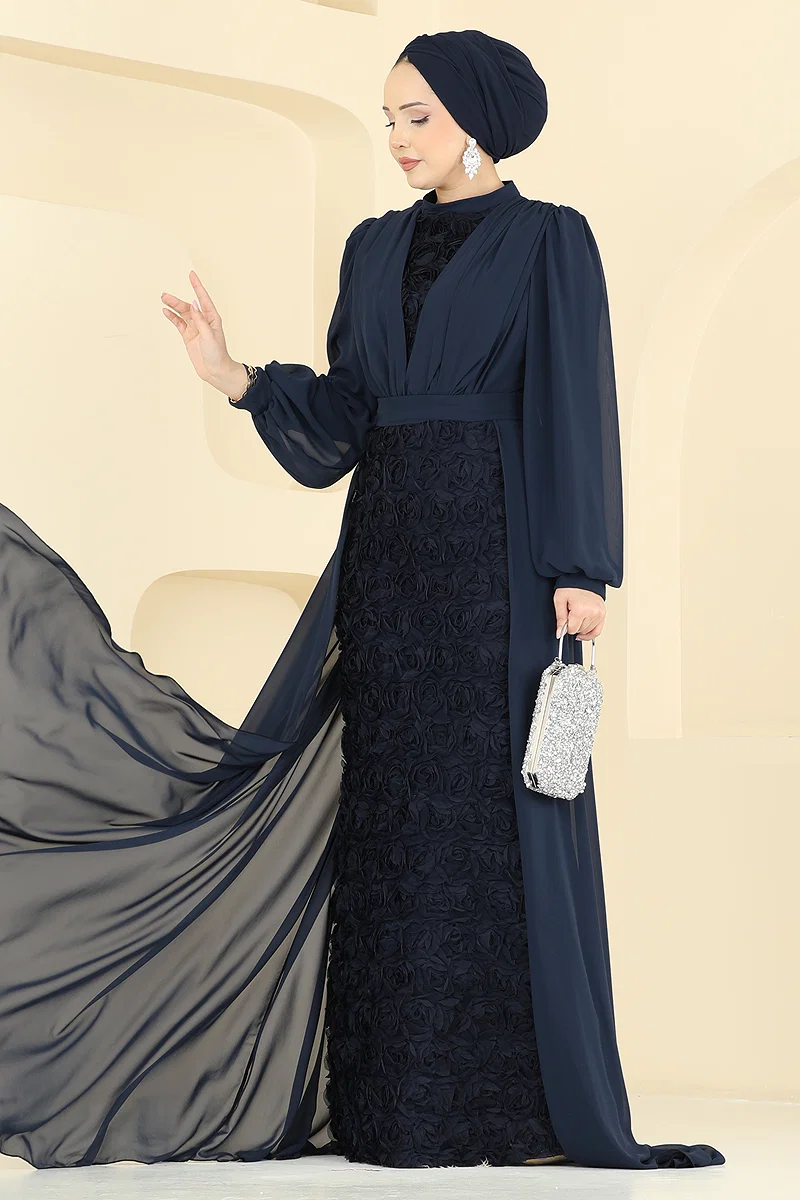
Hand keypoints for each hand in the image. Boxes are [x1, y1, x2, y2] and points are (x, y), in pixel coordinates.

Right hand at [161, 271, 239, 389]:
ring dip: (173, 306)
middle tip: (165, 295)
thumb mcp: (209, 336)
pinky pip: (179, 324)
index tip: (191, 275)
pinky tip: (166, 311)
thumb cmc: (217, 354)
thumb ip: (200, 320)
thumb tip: (194, 304)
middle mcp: (203, 321)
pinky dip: (172, 317)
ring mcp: (195, 328)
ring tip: (163, 299)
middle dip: (177, 300)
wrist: (216, 371)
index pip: (203, 298)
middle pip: (189, 306)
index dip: (197, 286)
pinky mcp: (189, 336)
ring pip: (182, 314)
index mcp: (212, 318)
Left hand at [554, 587, 605, 640]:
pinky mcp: (603, 614)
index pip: (571, 630)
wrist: (582, 578)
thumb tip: (559, 633)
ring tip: (578, 615)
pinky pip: (597, 631)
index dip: (565, 626)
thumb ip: (560, 618)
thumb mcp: (559, 600)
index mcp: (580, 609)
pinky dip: (590, 634)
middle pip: (580, 630)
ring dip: (581, 627)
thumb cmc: (570, 587)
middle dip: (573, 625)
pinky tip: (583, 633)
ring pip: (587, 631)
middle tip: (571, 614)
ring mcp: (599, 614)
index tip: (565, 618)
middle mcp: (592, 612)